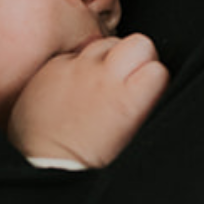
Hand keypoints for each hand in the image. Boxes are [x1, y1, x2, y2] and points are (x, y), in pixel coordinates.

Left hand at [7, 31, 168, 167]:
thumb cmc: (88, 158)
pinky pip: (75, 54)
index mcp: (128, 100)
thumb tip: (151, 86)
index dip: (155, 78)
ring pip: (106, 43)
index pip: (159, 69)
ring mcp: (76, 68)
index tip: (148, 88)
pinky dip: (78, 66)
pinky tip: (75, 87)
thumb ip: (143, 106)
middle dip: (139, 55)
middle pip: (139, 42)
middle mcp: (103, 77)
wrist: (44, 161)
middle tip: (129, 76)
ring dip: (108, 57)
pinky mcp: (53, 66)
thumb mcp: (129, 136)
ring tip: (100, 82)